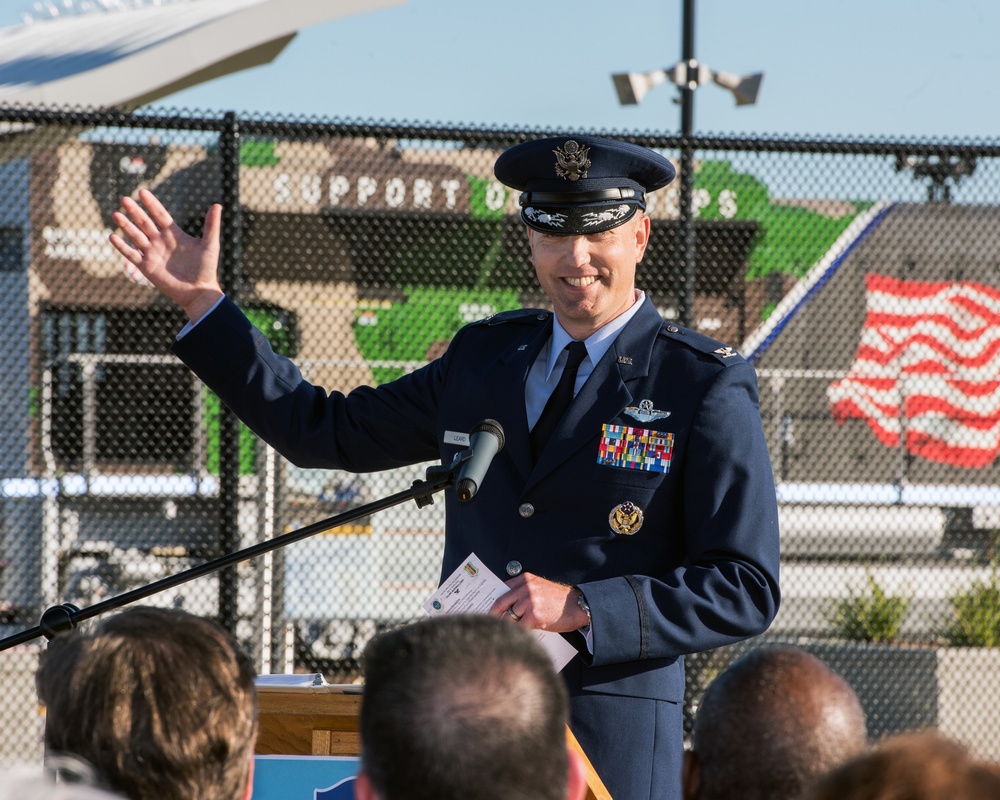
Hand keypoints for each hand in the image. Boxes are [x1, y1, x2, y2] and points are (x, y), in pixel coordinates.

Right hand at [109, 188, 223, 322]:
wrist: (199, 291)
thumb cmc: (206, 269)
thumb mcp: (210, 245)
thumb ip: (211, 225)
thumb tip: (218, 205)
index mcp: (174, 234)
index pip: (160, 215)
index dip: (152, 204)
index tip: (142, 192)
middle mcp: (161, 241)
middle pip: (144, 223)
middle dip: (135, 211)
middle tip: (124, 199)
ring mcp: (152, 253)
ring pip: (135, 236)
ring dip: (126, 226)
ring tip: (116, 214)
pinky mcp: (147, 267)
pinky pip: (131, 255)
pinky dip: (122, 247)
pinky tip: (112, 237)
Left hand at [489, 572, 589, 632]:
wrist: (578, 606)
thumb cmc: (559, 599)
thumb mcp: (539, 587)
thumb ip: (523, 591)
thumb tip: (507, 604)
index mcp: (525, 579)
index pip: (502, 589)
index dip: (493, 600)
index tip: (487, 607)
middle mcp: (525, 588)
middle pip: (500, 603)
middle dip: (492, 614)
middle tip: (487, 622)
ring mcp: (529, 602)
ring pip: (509, 617)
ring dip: (507, 626)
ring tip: (503, 632)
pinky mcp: (534, 616)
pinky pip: (519, 627)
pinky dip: (517, 633)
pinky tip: (516, 636)